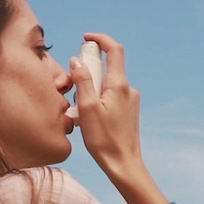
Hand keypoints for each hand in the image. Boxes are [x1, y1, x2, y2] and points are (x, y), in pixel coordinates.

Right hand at [69, 32, 143, 181]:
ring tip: (80, 110)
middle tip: (73, 88)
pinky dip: (97, 100)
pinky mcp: (128, 111)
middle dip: (87, 72)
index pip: (114, 49)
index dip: (100, 40)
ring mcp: (130, 100)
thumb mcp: (87, 108)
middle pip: (106, 67)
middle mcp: (128, 89)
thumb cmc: (105, 140)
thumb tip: (77, 60)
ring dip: (90, 89)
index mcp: (119, 84)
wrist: (123, 165)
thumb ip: (82, 81)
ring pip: (106, 84)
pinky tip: (89, 118)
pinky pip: (110, 97)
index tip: (86, 39)